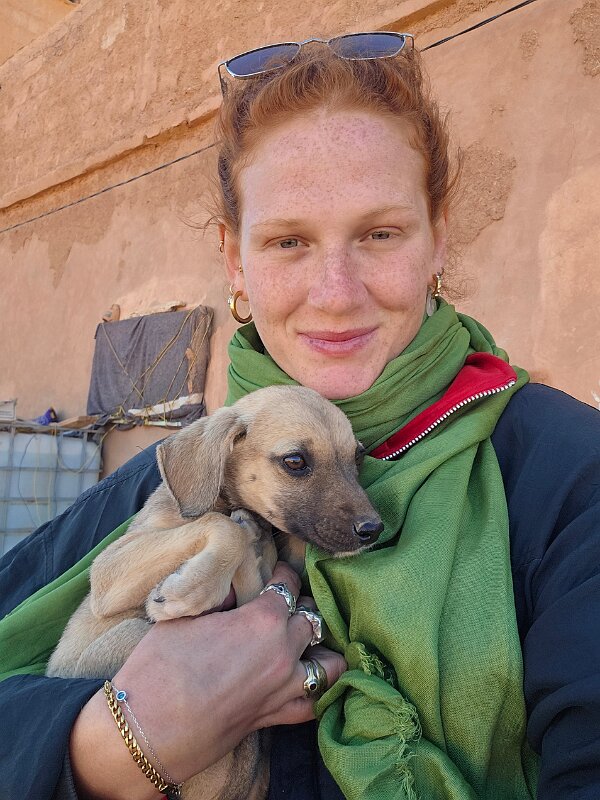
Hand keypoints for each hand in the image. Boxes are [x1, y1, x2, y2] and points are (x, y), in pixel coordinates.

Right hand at [70, 561, 345, 798]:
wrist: (146, 728)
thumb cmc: (159, 666)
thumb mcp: (186, 616)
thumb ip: (218, 600)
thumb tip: (231, 591)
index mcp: (263, 619)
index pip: (288, 585)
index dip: (283, 574)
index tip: (277, 573)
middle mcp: (282, 652)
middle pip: (311, 619)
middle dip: (301, 608)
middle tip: (286, 606)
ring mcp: (283, 688)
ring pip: (327, 664)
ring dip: (319, 649)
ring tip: (305, 643)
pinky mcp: (274, 718)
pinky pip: (312, 705)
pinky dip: (316, 692)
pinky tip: (306, 681)